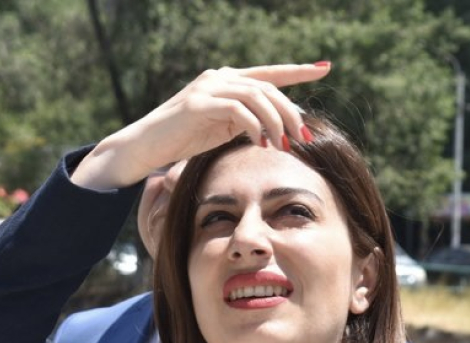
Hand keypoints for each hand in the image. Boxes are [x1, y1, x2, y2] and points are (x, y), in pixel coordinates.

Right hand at [72, 62, 330, 190]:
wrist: (144, 146)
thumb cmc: (181, 141)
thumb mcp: (219, 130)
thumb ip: (243, 123)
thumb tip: (272, 131)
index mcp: (228, 82)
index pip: (269, 74)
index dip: (297, 71)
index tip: (324, 68)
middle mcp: (220, 77)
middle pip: (269, 88)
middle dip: (291, 113)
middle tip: (303, 138)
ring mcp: (209, 87)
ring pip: (257, 96)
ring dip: (276, 122)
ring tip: (283, 145)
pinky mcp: (199, 103)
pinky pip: (239, 110)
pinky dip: (254, 127)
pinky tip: (260, 143)